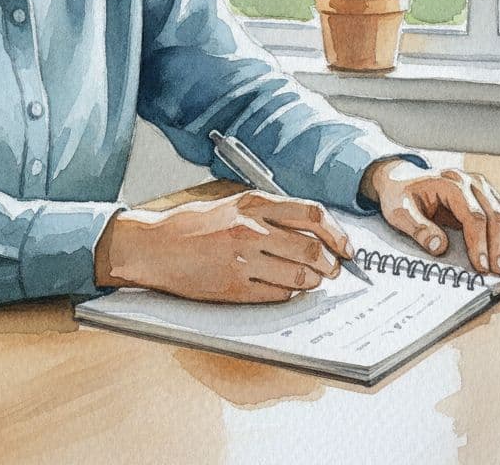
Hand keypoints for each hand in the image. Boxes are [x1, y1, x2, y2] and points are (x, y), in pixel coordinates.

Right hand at [94, 191, 353, 302]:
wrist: (153, 246)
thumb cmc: (192, 226)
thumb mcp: (233, 205)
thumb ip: (270, 214)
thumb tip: (313, 230)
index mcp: (253, 204)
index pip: (312, 215)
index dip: (337, 233)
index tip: (346, 247)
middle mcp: (250, 230)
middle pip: (311, 249)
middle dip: (331, 264)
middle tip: (334, 270)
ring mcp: (241, 260)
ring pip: (298, 277)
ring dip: (313, 282)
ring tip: (312, 281)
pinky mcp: (233, 287)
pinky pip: (276, 295)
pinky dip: (289, 294)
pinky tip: (287, 290)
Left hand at [361, 159, 499, 275]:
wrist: (402, 179)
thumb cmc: (400, 196)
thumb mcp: (399, 212)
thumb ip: (418, 228)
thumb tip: (439, 247)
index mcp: (450, 183)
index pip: (474, 216)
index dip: (479, 243)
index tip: (481, 267)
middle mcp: (471, 181)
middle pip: (496, 215)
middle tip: (499, 271)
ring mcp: (483, 186)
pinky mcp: (488, 194)